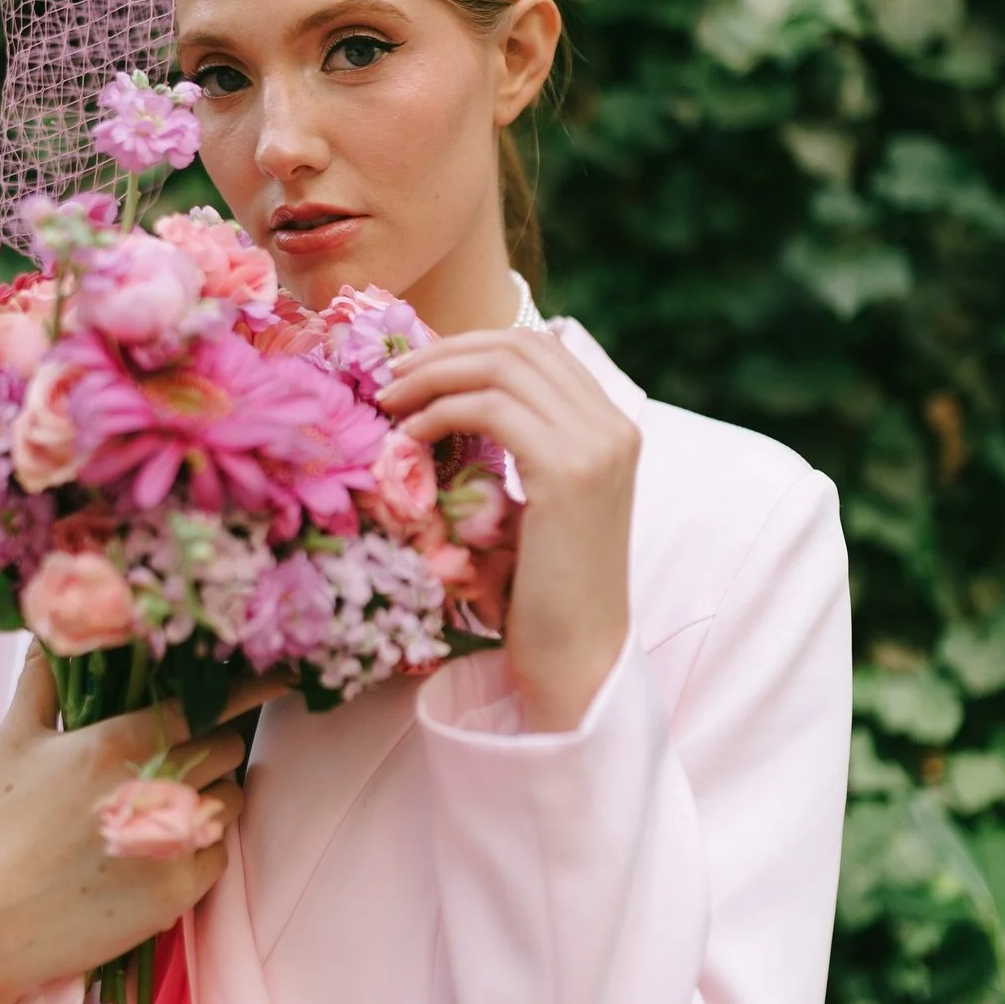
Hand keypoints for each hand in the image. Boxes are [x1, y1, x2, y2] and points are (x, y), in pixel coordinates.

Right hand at [0, 646, 284, 1003]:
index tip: (278, 676)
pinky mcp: (178, 891)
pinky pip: (221, 852)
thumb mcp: (16, 740)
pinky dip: (204, 846)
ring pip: (231, 798)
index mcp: (117, 743)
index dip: (246, 689)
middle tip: (185, 754)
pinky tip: (166, 847)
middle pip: (228, 748)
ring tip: (172, 801)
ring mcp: (170, 841)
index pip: (205, 705)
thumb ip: (42, 677)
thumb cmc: (6, 824)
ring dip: (213, 794)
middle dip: (216, 744)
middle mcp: (152, 788)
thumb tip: (53, 628)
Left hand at [377, 328, 639, 732]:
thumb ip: (517, 445)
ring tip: (390, 403)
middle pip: (519, 346)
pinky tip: (411, 439)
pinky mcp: (568, 471)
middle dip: (446, 352)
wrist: (577, 657)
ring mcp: (597, 445)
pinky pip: (490, 409)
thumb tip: (446, 399)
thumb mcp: (535, 501)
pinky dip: (441, 412)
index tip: (418, 370)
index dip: (472, 346)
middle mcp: (613, 425)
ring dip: (435, 377)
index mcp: (612, 426)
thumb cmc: (544, 590)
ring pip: (503, 367)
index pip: (539, 349)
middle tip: (391, 378)